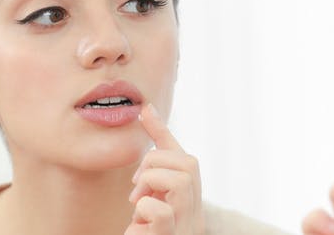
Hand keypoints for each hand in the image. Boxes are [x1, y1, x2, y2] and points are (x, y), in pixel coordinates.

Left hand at [125, 104, 203, 234]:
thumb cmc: (153, 233)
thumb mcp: (150, 197)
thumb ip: (152, 162)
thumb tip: (147, 111)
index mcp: (190, 200)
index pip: (184, 158)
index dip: (162, 133)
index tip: (143, 111)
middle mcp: (194, 212)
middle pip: (185, 163)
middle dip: (154, 164)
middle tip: (138, 187)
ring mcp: (185, 227)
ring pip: (176, 180)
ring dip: (150, 184)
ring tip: (139, 204)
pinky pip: (158, 211)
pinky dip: (143, 210)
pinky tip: (138, 225)